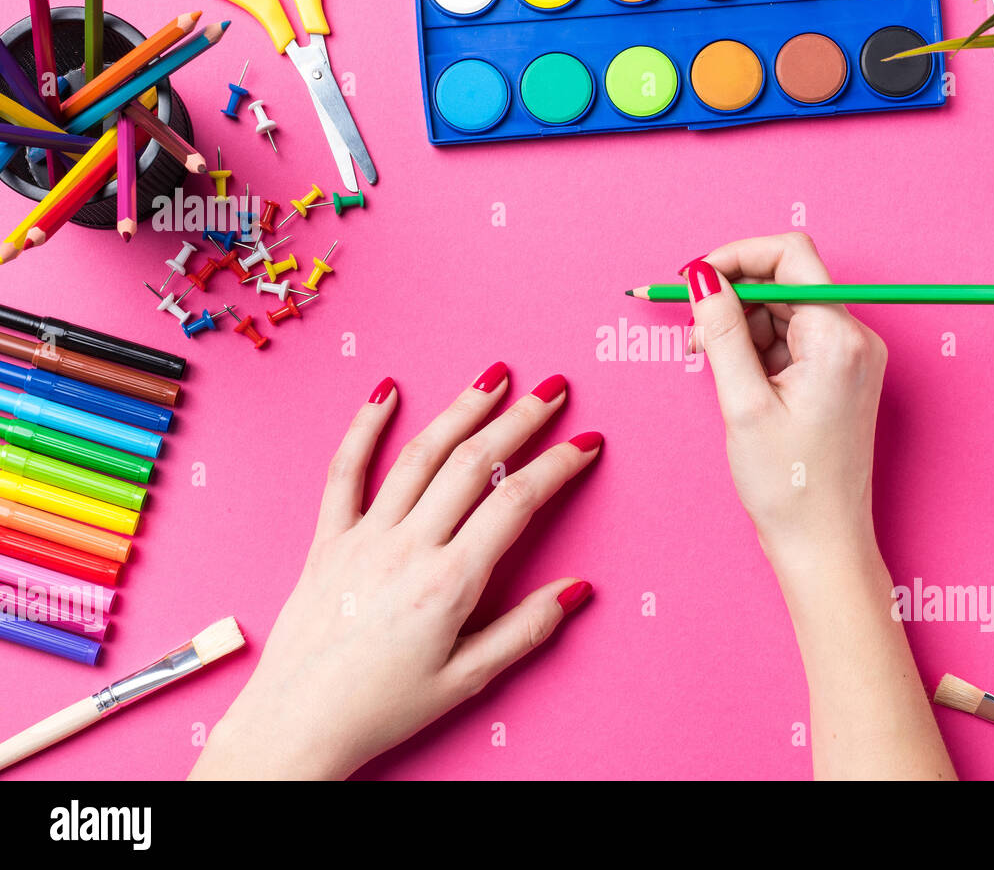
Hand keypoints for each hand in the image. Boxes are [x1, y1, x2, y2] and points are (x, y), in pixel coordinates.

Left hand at [190, 368, 599, 779]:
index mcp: (450, 582)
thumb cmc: (382, 708)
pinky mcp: (327, 540)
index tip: (585, 442)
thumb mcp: (466, 680)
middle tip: (551, 390)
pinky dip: (364, 428)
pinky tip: (386, 392)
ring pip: (420, 455)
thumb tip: (577, 589)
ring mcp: (363, 537)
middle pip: (473, 463)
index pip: (517, 502)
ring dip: (461, 410)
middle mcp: (408, 547)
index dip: (558, 465)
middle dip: (520, 419)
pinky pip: (345, 472)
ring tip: (493, 377)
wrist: (298, 724)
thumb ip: (525, 630)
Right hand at [682, 233, 953, 778]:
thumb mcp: (743, 403)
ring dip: (741, 325)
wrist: (823, 545)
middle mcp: (854, 338)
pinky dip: (757, 347)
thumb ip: (722, 331)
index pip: (789, 255)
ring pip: (784, 309)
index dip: (735, 257)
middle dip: (732, 297)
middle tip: (694, 338)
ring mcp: (849, 356)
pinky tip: (734, 378)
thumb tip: (702, 276)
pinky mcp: (839, 375)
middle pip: (785, 280)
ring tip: (710, 365)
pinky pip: (792, 338)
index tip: (692, 279)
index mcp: (838, 338)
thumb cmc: (788, 487)